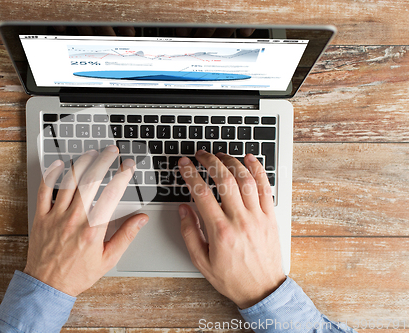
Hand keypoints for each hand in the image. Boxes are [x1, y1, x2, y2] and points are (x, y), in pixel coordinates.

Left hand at [24, 146, 148, 295]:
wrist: (48, 286)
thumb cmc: (78, 274)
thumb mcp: (108, 259)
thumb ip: (126, 236)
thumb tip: (141, 219)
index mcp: (93, 229)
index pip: (112, 194)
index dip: (122, 176)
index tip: (128, 166)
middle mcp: (74, 219)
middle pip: (90, 181)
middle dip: (103, 161)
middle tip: (111, 151)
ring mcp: (56, 216)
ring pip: (69, 181)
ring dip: (82, 163)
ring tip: (92, 153)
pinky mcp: (42, 217)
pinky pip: (44, 190)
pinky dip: (51, 175)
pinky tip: (60, 164)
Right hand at [178, 151, 284, 308]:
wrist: (262, 290)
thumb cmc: (232, 278)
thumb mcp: (201, 261)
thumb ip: (189, 233)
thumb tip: (183, 209)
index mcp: (220, 231)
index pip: (201, 193)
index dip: (190, 174)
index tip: (184, 164)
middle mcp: (240, 220)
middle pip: (224, 180)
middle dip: (210, 161)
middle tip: (201, 154)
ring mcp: (258, 217)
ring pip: (245, 179)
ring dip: (232, 162)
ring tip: (220, 155)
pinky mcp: (271, 216)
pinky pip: (266, 187)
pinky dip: (258, 170)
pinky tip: (249, 159)